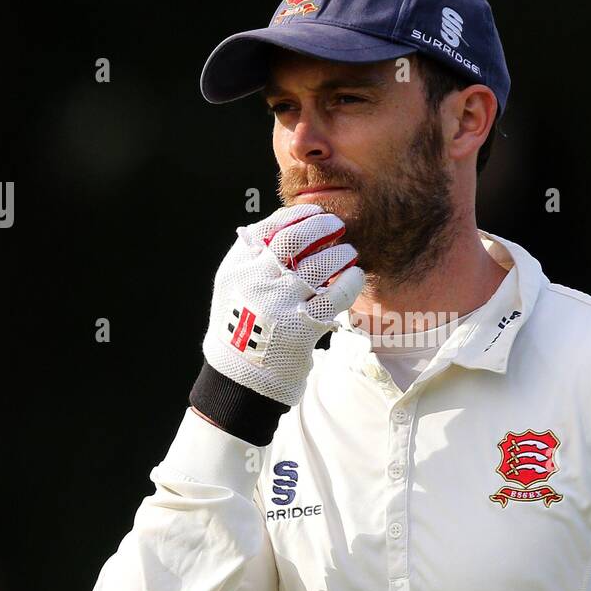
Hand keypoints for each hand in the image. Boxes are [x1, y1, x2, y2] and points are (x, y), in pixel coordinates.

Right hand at [190, 204, 364, 441]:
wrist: (239, 378)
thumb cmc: (243, 328)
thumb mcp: (235, 288)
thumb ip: (254, 258)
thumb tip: (291, 227)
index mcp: (237, 267)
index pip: (269, 228)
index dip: (297, 216)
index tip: (316, 213)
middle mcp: (255, 281)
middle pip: (295, 241)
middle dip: (322, 227)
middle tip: (337, 226)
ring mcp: (278, 303)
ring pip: (319, 265)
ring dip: (340, 253)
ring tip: (348, 252)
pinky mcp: (300, 327)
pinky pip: (334, 296)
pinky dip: (350, 281)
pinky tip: (356, 276)